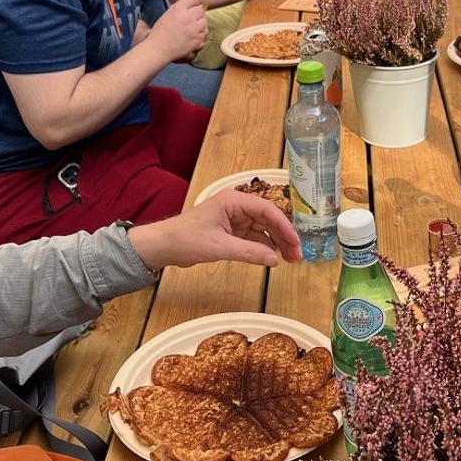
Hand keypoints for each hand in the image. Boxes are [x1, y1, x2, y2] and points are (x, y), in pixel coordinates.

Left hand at [127, 190, 302, 269]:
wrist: (163, 246)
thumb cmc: (187, 240)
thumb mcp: (220, 247)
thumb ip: (249, 252)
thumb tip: (275, 259)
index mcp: (233, 200)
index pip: (266, 210)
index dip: (284, 226)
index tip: (296, 242)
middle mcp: (236, 206)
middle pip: (267, 219)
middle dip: (283, 236)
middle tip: (297, 256)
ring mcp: (234, 219)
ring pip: (262, 230)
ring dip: (275, 243)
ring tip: (289, 259)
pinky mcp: (230, 231)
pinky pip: (252, 238)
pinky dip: (263, 247)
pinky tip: (272, 258)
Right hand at [148, 0, 206, 62]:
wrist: (158, 49)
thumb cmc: (160, 33)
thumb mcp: (167, 14)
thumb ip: (180, 9)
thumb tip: (191, 7)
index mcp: (178, 9)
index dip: (192, 3)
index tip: (191, 8)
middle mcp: (187, 17)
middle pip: (201, 10)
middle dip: (197, 14)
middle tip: (192, 19)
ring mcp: (194, 28)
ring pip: (205, 21)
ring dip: (201, 24)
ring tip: (193, 28)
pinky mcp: (197, 39)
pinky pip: (205, 32)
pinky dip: (201, 34)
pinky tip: (193, 36)